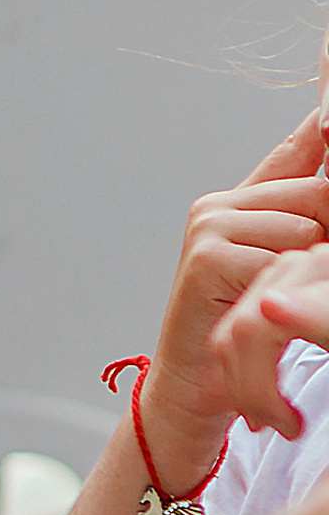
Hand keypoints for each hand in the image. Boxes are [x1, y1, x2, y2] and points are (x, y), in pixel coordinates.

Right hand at [140, 111, 328, 488]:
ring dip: (314, 272)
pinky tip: (268, 313)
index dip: (325, 130)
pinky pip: (281, 260)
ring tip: (286, 304)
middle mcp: (223, 202)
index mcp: (249, 195)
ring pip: (307, 229)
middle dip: (328, 235)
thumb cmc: (252, 329)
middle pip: (321, 192)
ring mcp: (209, 225)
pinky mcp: (204, 257)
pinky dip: (288, 293)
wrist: (199, 385)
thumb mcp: (292, 264)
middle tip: (308, 273)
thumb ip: (311, 211)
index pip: (307, 139)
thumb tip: (327, 136)